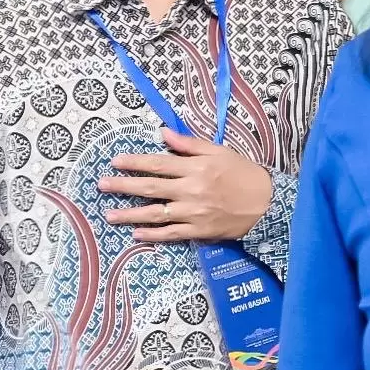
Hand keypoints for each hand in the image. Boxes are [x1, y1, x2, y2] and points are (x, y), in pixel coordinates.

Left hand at [101, 131, 273, 241]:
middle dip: (124, 186)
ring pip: (156, 214)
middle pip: (151, 188)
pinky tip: (137, 234)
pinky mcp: (199, 231)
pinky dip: (153, 235)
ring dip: (130, 215)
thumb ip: (190, 144)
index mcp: (196, 168)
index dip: (135, 162)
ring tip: (110, 215)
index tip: (115, 161)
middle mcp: (191, 190)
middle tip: (102, 185)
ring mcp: (194, 213)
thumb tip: (163, 134)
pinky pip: (171, 234)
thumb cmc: (243, 174)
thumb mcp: (219, 152)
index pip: (159, 163)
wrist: (267, 204)